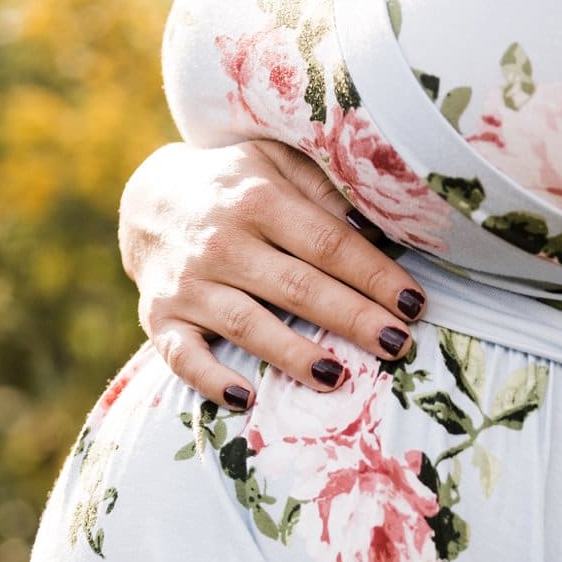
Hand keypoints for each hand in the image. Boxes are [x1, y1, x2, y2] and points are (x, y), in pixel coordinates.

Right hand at [117, 138, 429, 410]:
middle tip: (397, 345)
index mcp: (259, 199)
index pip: (328, 244)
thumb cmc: (235, 187)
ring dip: (294, 355)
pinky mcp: (160, 319)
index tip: (414, 304)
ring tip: (338, 378)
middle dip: (353, 318)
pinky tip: (248, 399)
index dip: (374, 275)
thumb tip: (378, 224)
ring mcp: (189, 285)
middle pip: (298, 287)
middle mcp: (222, 243)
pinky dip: (212, 380)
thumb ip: (323, 187)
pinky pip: (183, 357)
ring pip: (248, 325)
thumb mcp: (275, 162)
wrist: (148, 201)